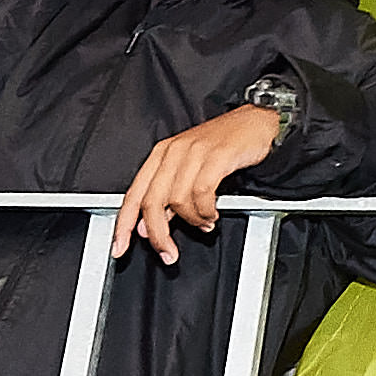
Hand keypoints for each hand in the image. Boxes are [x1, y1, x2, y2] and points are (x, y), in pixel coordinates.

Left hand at [114, 103, 283, 263]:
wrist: (256, 122)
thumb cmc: (224, 145)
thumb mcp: (189, 168)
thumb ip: (168, 197)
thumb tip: (148, 226)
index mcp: (161, 155)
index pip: (133, 195)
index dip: (123, 225)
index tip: (120, 248)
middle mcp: (173, 152)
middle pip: (152, 202)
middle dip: (158, 234)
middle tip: (168, 253)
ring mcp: (194, 152)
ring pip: (177, 201)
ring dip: (192, 221)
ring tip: (204, 223)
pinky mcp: (216, 156)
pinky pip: (202, 193)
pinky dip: (206, 211)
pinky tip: (212, 214)